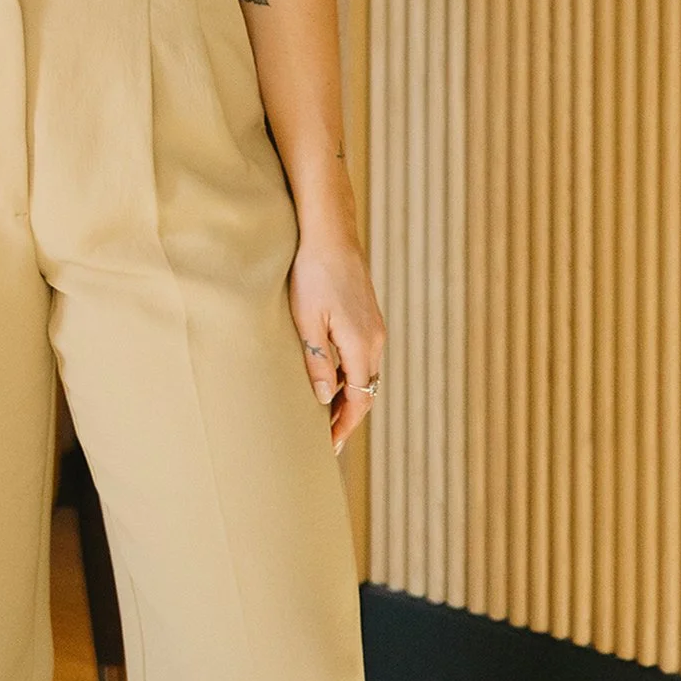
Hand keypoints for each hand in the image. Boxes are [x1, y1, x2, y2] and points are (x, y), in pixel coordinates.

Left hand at [287, 232, 386, 455]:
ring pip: (364, 372)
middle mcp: (374, 339)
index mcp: (361, 346)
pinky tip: (329, 375)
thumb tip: (323, 398)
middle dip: (347, 416)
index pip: (358, 400)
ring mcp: (374, 325)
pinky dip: (349, 373)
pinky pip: (362, 354)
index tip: (330, 447)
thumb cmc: (312, 273)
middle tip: (327, 439)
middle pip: (365, 390)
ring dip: (348, 394)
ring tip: (325, 413)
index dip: (344, 426)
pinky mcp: (368, 313)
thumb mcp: (306, 321)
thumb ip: (316, 362)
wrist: (329, 232)